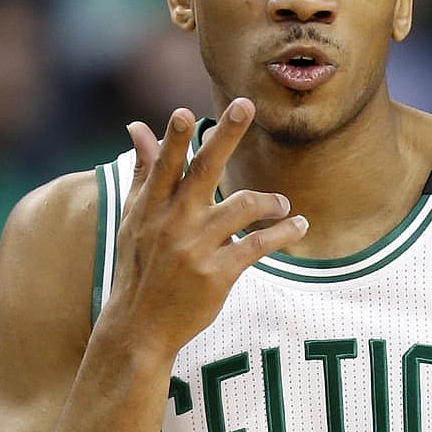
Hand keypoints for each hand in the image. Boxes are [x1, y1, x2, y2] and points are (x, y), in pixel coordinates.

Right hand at [101, 100, 307, 357]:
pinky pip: (259, 245)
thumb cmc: (139, 265)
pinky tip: (298, 227)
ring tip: (283, 207)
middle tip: (246, 105)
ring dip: (272, 202)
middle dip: (226, 135)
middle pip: (205, 170)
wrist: (140, 326)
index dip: (174, 139)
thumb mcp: (133, 218)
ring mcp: (196, 248)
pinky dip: (284, 232)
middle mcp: (173, 222)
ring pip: (244, 206)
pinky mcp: (218, 274)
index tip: (186, 112)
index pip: (165, 165)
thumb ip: (142, 170)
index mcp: (151, 207)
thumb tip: (137, 126)